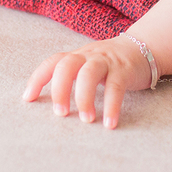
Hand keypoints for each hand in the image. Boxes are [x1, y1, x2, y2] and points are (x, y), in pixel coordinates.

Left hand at [22, 36, 153, 128]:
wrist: (142, 47)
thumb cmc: (109, 64)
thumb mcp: (87, 66)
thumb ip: (71, 78)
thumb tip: (52, 105)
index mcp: (77, 57)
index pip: (53, 62)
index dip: (38, 78)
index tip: (28, 99)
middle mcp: (88, 56)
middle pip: (66, 65)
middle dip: (60, 89)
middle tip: (60, 113)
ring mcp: (106, 61)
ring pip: (89, 74)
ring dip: (84, 98)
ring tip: (86, 120)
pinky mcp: (124, 69)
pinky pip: (116, 87)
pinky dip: (111, 106)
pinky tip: (110, 123)